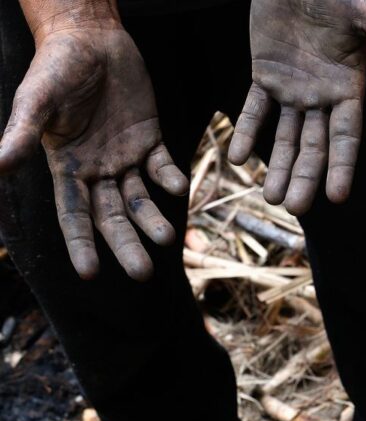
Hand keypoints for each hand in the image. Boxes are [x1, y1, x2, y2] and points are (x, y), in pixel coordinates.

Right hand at [0, 26, 186, 280]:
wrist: (90, 40)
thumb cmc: (55, 68)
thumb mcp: (37, 101)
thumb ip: (22, 134)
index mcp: (67, 168)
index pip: (74, 215)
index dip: (82, 245)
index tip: (91, 274)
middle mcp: (97, 170)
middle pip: (113, 217)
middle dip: (127, 244)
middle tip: (144, 273)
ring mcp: (125, 157)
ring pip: (141, 199)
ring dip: (153, 219)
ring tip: (168, 237)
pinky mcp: (150, 140)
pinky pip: (163, 166)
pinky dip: (172, 179)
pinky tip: (180, 188)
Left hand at [228, 0, 365, 215]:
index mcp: (349, 86)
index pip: (346, 136)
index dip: (342, 166)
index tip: (337, 197)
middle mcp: (322, 95)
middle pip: (314, 146)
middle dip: (305, 177)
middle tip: (294, 209)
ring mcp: (293, 87)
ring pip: (284, 136)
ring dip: (277, 166)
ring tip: (270, 197)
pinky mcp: (265, 74)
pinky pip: (253, 109)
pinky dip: (245, 131)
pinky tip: (237, 158)